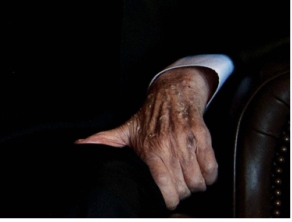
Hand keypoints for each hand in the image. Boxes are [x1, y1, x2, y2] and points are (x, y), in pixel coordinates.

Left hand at [76, 67, 217, 209]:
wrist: (173, 91)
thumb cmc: (150, 115)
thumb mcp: (125, 129)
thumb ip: (104, 141)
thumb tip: (80, 146)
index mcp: (150, 148)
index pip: (163, 184)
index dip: (168, 199)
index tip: (167, 200)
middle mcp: (168, 145)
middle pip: (184, 187)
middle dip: (183, 194)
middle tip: (179, 189)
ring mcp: (187, 142)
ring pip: (199, 180)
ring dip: (196, 185)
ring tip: (190, 181)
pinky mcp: (203, 137)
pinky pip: (212, 168)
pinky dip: (210, 176)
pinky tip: (202, 172)